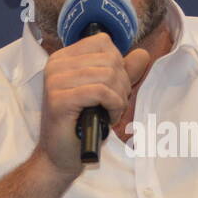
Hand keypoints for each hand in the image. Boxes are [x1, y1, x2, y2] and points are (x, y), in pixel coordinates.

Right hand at [35, 33, 150, 175]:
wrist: (61, 155)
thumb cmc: (82, 125)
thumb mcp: (107, 92)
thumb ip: (123, 72)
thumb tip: (142, 54)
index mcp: (63, 57)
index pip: (103, 42)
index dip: (118, 65)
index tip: (114, 88)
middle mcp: (55, 64)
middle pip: (109, 59)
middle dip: (122, 84)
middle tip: (114, 105)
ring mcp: (55, 81)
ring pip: (107, 75)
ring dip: (118, 98)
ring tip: (111, 113)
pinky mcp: (58, 100)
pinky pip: (101, 92)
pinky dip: (113, 106)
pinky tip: (107, 118)